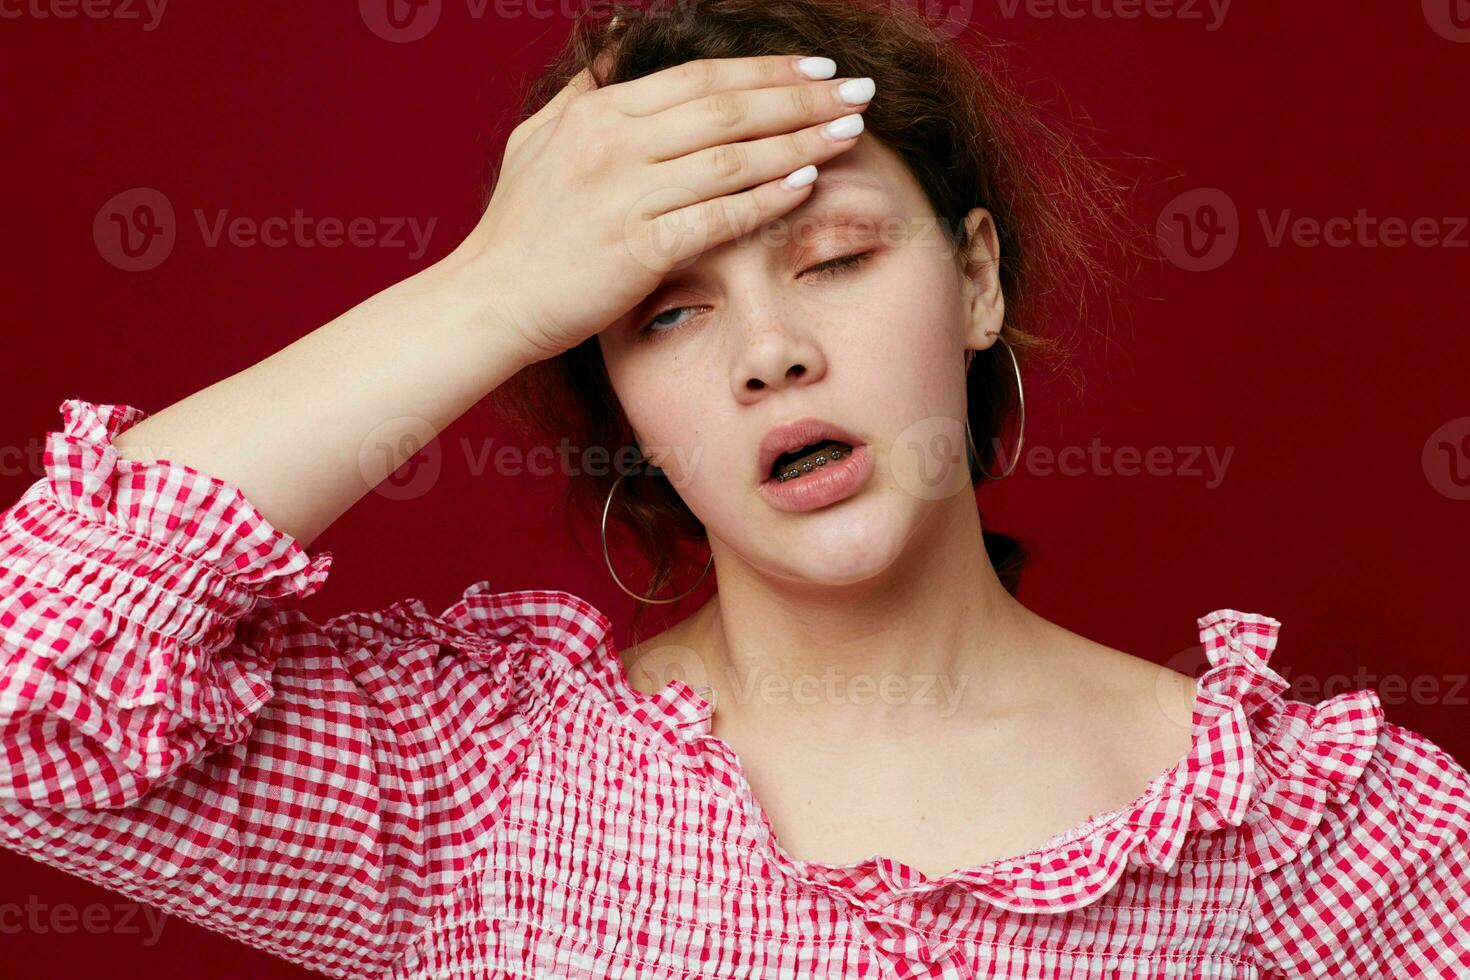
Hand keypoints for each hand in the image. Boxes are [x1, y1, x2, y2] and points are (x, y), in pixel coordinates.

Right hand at [453, 54, 874, 363]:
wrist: (490, 299)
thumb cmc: (518, 226)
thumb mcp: (538, 138)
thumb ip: (586, 90)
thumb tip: (620, 41)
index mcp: (599, 114)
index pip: (701, 78)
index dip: (766, 69)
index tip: (818, 65)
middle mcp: (615, 145)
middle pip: (728, 109)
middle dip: (802, 96)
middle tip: (858, 90)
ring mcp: (626, 197)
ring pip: (732, 157)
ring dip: (799, 140)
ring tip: (850, 131)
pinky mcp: (637, 250)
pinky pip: (716, 218)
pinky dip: (765, 199)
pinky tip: (807, 184)